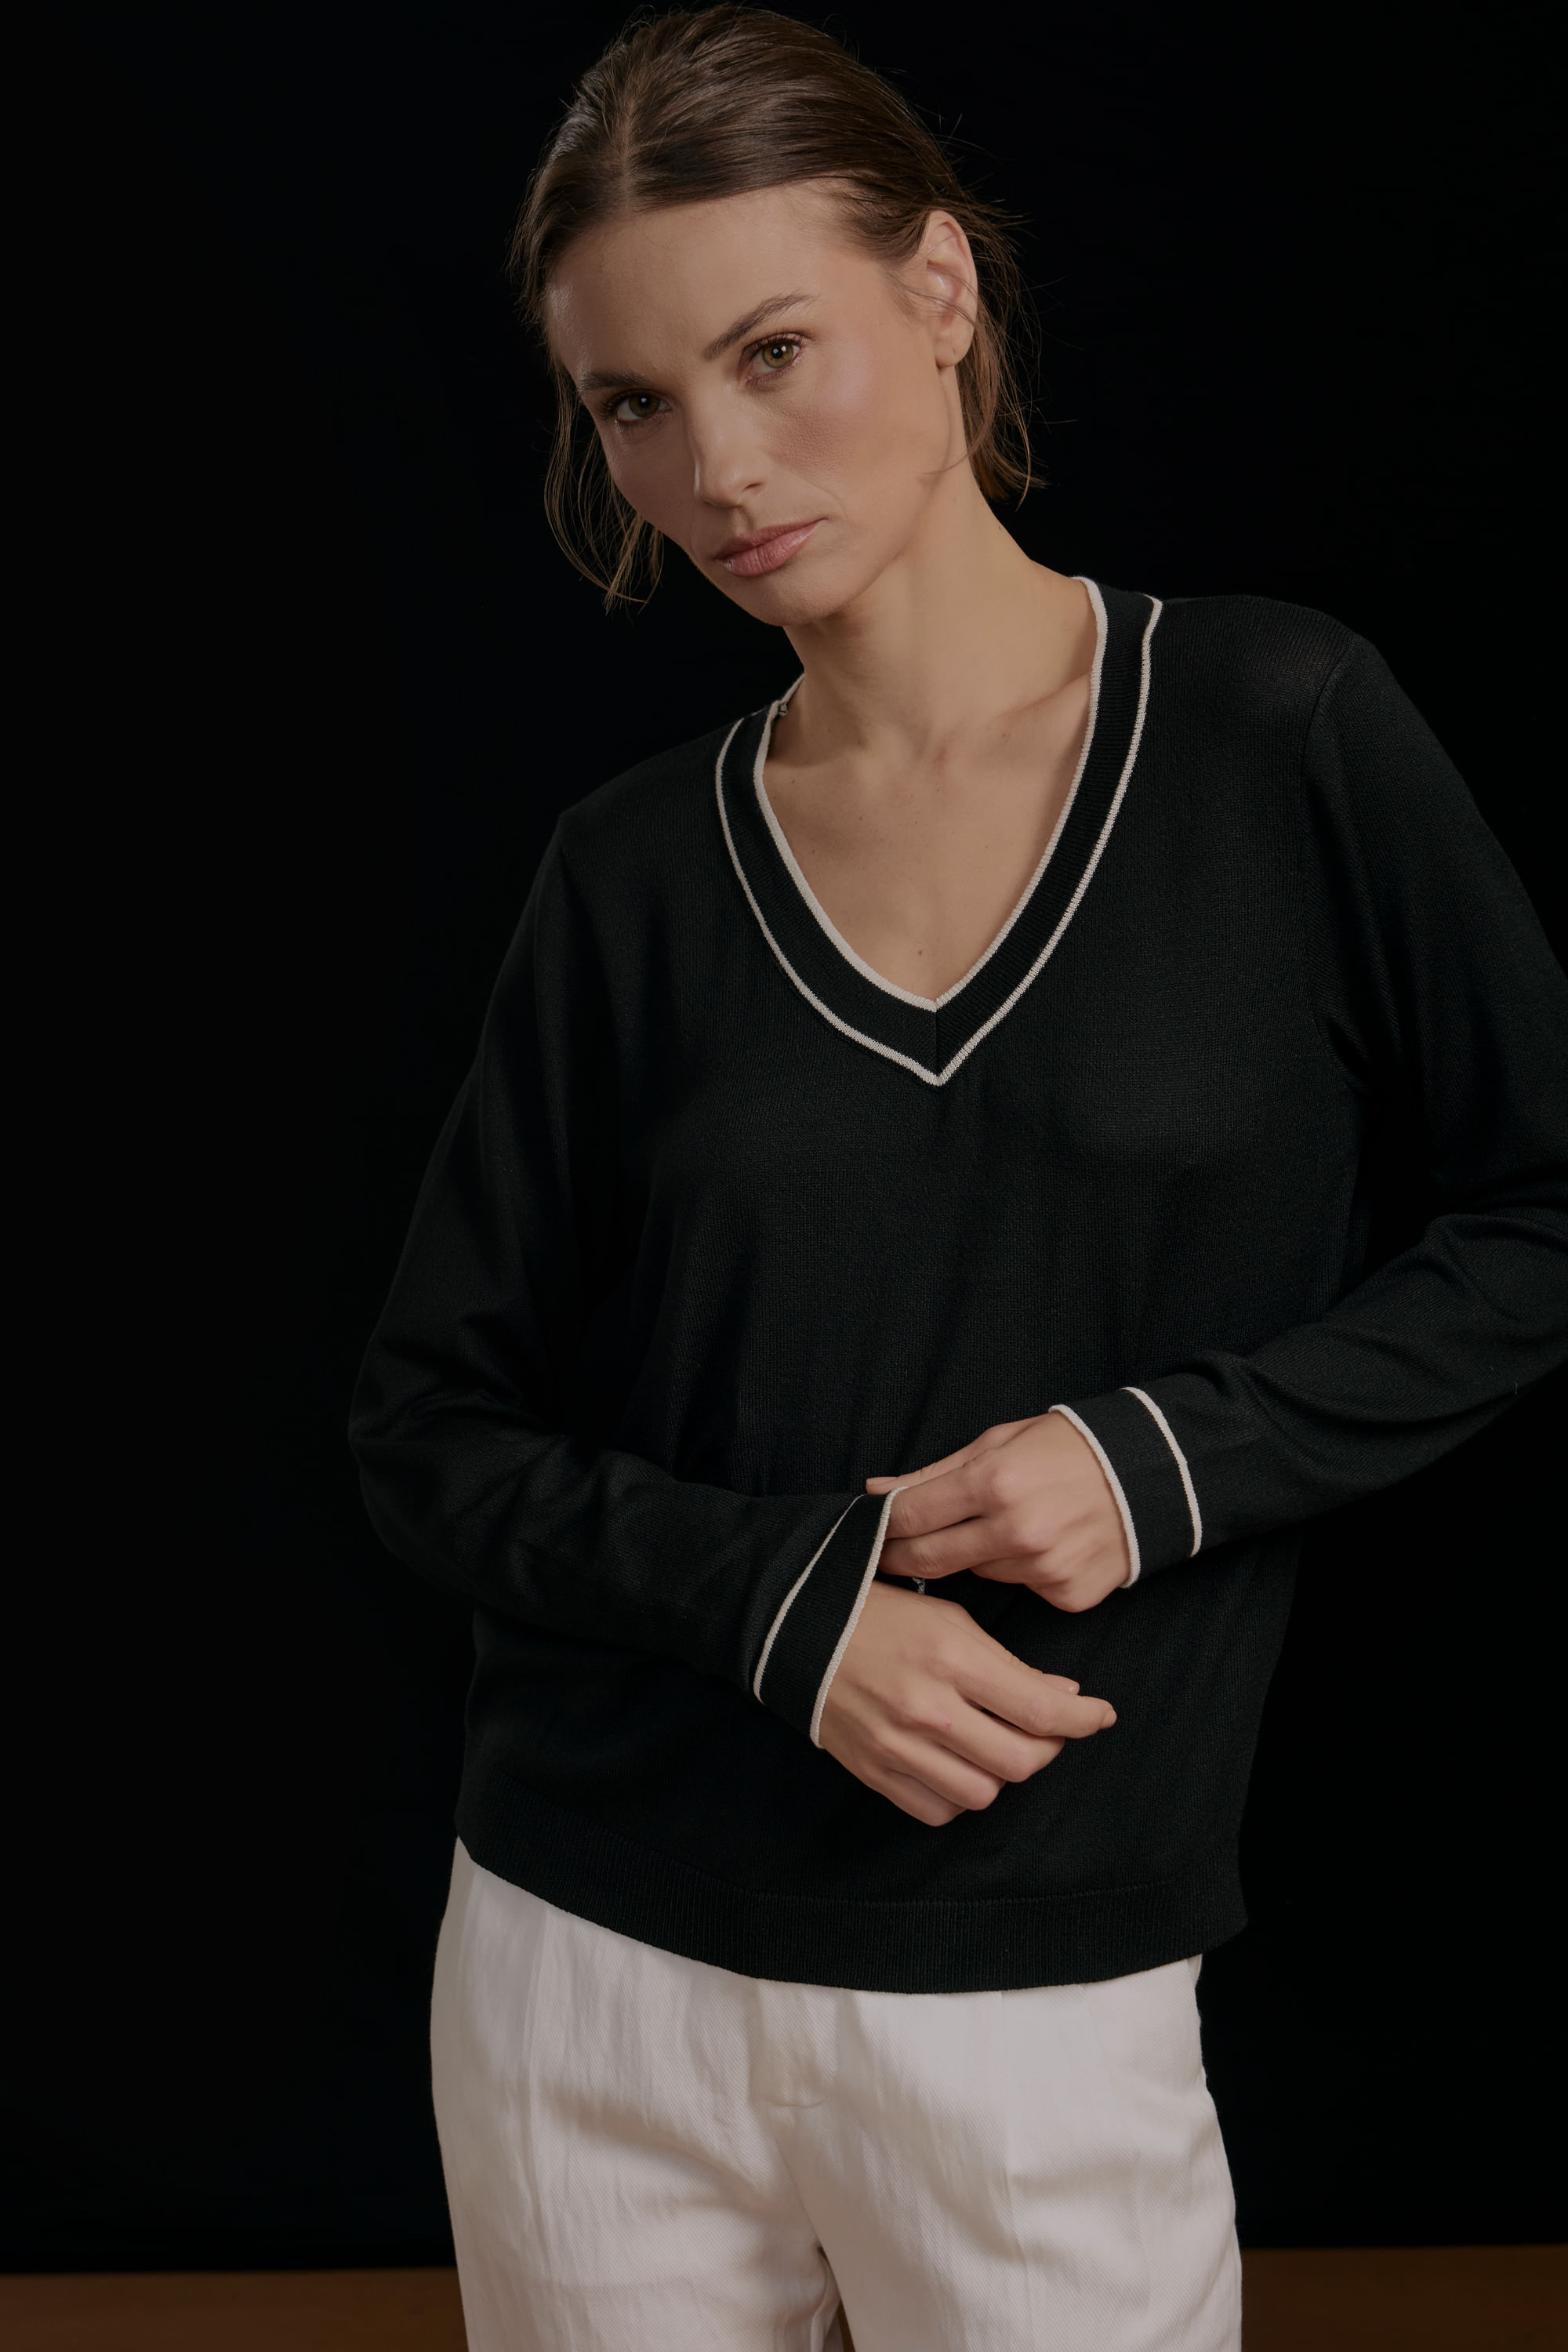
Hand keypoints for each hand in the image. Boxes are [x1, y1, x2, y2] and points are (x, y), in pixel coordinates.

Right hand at [817, 1580, 1115, 1825]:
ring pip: (983, 1793)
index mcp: (952, 1657)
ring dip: (1000, 1773)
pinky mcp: (874, 1771)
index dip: (1084, 1719)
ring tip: (995, 1745)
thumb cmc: (880, 1614)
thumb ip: (1008, 1664)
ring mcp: (898, 1745)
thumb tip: (1063, 1697)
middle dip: (1046, 1748)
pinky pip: (937, 1810)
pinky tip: (957, 1765)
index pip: (1040, 1708)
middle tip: (1045, 1729)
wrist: (796, 1631)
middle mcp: (928, 1708)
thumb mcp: (950, 1618)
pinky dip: (958, 1795)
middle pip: (1020, 1761)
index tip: (1101, 1716)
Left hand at [868, 1411, 1129, 1613]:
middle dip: (901, 1558)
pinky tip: (1043, 1545)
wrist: (1151, 1473)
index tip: (866, 1531)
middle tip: (886, 1556)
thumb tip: (877, 1491)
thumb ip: (935, 1473)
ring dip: (975, 1557)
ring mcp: (1044, 1567)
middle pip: (931, 1559)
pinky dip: (1021, 1571)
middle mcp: (1016, 1530)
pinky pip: (1023, 1589)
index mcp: (994, 1482)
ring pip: (978, 1574)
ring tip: (1000, 1528)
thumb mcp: (999, 1441)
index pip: (912, 1517)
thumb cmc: (1068, 1448)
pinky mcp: (1067, 1594)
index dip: (881, 1526)